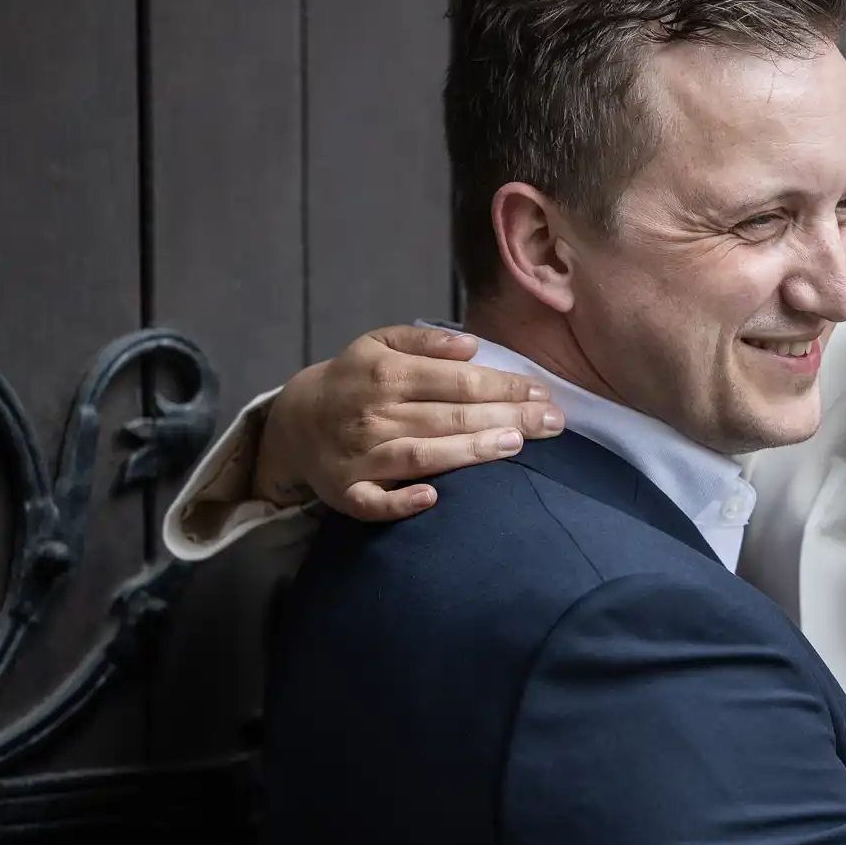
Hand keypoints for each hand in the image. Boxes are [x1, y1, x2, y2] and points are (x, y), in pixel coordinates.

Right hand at [253, 325, 565, 520]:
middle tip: (552, 422)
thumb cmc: (354, 381)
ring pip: (422, 455)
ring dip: (468, 451)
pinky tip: (433, 499)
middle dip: (505, 417)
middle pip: (450, 416)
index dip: (503, 387)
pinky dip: (401, 503)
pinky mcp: (347, 491)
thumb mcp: (378, 344)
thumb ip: (424, 341)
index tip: (542, 393)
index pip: (458, 381)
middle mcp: (374, 413)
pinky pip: (374, 502)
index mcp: (387, 374)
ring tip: (514, 445)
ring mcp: (360, 455)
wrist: (293, 421)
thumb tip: (471, 346)